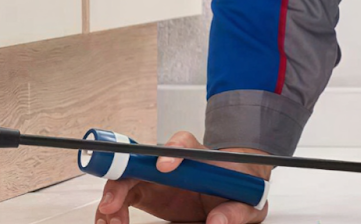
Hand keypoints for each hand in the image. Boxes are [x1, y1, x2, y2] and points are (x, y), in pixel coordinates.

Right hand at [92, 131, 270, 223]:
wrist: (232, 192)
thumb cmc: (238, 188)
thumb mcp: (248, 202)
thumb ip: (236, 211)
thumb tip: (217, 222)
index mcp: (199, 158)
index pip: (184, 144)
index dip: (173, 151)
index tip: (165, 167)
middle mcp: (171, 162)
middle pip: (140, 159)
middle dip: (123, 177)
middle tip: (113, 203)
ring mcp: (155, 177)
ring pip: (124, 178)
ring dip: (112, 196)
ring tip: (111, 220)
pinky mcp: (146, 191)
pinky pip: (122, 196)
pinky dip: (111, 209)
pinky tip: (112, 221)